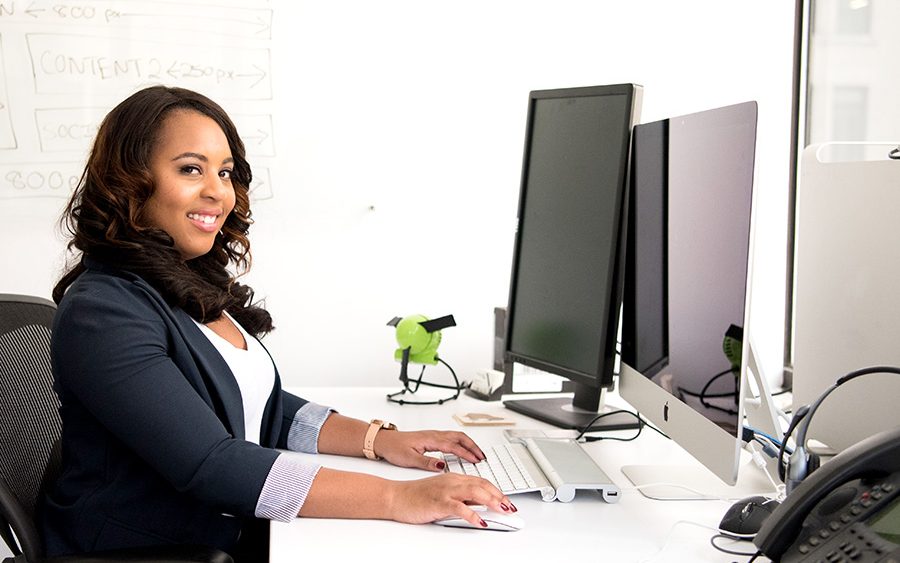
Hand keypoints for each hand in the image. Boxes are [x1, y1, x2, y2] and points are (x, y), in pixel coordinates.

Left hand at [374, 429, 484, 470]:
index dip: (467, 453)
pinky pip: (451, 438)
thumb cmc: (394, 448)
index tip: (477, 460)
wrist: (384, 441)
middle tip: (482, 457)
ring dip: (468, 444)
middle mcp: (434, 435)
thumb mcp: (409, 458)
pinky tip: (462, 450)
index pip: (454, 446)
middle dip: (473, 446)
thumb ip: (427, 462)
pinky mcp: (431, 438)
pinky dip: (461, 443)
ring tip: (477, 454)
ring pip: (456, 436)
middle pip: (460, 437)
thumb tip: (442, 466)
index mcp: (431, 440)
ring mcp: (433, 435)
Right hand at [386, 472, 516, 525]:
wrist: (396, 497)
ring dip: (492, 502)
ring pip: (475, 492)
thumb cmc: (416, 497)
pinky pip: (459, 508)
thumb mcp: (442, 495)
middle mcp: (452, 481)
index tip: (507, 501)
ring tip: (502, 511)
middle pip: (482, 485)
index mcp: (454, 478)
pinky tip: (481, 522)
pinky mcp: (438, 502)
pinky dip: (473, 515)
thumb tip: (478, 506)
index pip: (481, 481)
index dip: (497, 491)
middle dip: (499, 496)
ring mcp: (445, 490)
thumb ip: (460, 498)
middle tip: (510, 507)